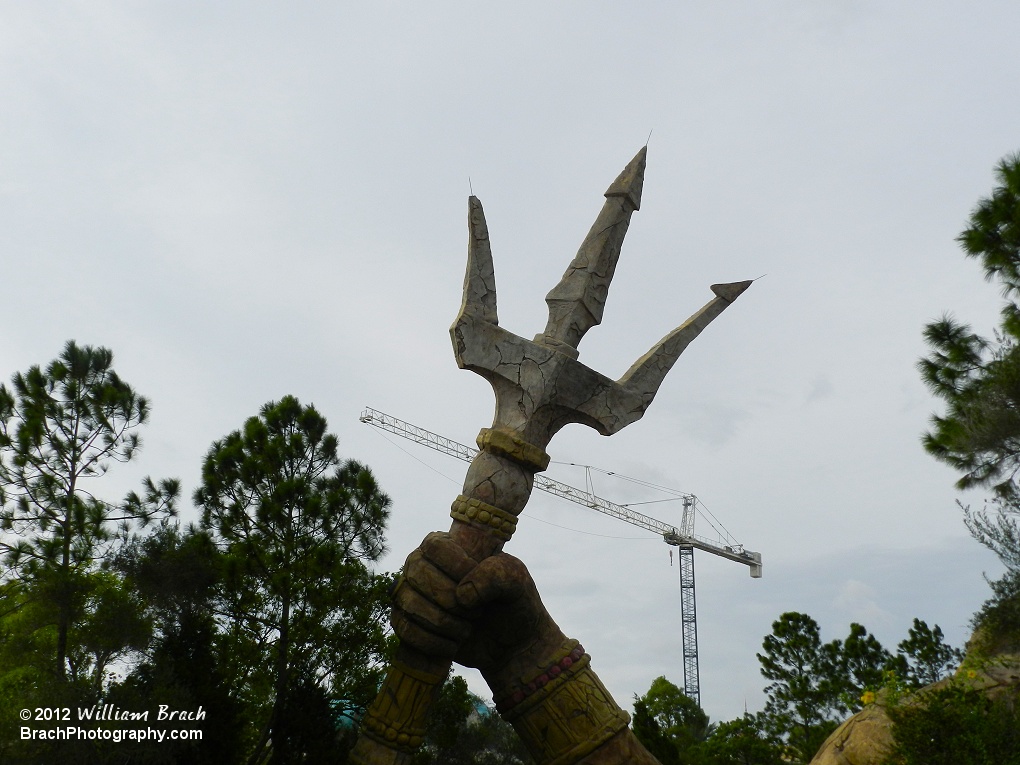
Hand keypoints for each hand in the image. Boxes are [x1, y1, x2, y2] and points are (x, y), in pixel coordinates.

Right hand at [390, 531, 562, 679]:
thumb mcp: (517, 581)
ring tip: (467, 630)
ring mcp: (412, 593)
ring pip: (409, 604)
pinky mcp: (407, 622)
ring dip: (443, 623)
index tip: (479, 590)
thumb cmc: (514, 604)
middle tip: (476, 612)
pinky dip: (432, 642)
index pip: (435, 546)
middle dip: (450, 601)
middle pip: (418, 574)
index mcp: (451, 546)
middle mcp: (424, 565)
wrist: (512, 645)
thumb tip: (462, 594)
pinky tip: (453, 645)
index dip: (455, 567)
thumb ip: (496, 574)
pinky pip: (404, 630)